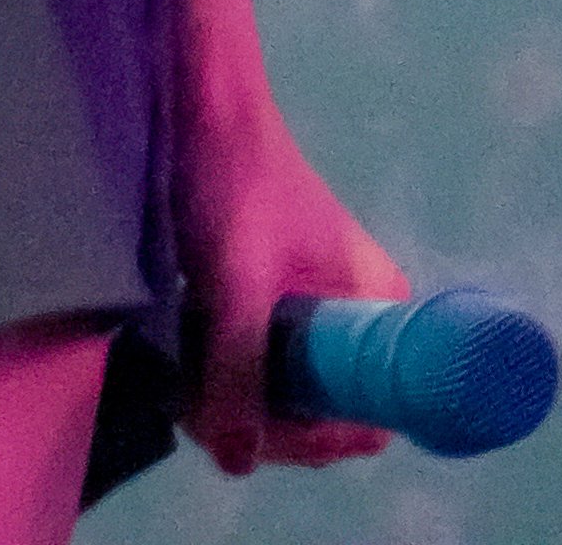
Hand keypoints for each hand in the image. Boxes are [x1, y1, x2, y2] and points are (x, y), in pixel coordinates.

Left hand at [176, 90, 411, 475]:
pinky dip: (221, 375)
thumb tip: (237, 460)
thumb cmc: (233, 181)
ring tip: (181, 381)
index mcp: (380, 306)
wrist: (201, 101)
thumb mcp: (238, 282)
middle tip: (198, 403)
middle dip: (259, 421)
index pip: (367, 418)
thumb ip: (241, 371)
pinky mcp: (277, 302)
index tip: (250, 428)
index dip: (308, 439)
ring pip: (283, 393)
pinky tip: (182, 362)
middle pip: (322, 413)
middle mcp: (359, 315)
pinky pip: (260, 364)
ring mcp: (317, 310)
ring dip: (231, 401)